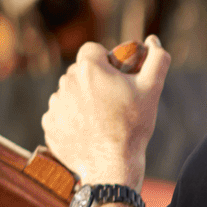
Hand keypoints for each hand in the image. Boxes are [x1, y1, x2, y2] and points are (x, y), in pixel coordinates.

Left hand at [41, 36, 170, 188]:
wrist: (112, 166)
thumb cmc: (133, 126)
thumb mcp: (152, 90)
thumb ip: (157, 59)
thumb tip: (153, 40)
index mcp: (89, 69)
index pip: (92, 50)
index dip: (105, 60)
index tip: (116, 77)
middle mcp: (66, 82)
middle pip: (80, 72)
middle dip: (94, 81)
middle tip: (113, 102)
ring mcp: (55, 104)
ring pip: (69, 92)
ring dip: (82, 100)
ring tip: (100, 120)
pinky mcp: (49, 124)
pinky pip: (60, 114)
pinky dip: (71, 119)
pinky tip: (88, 131)